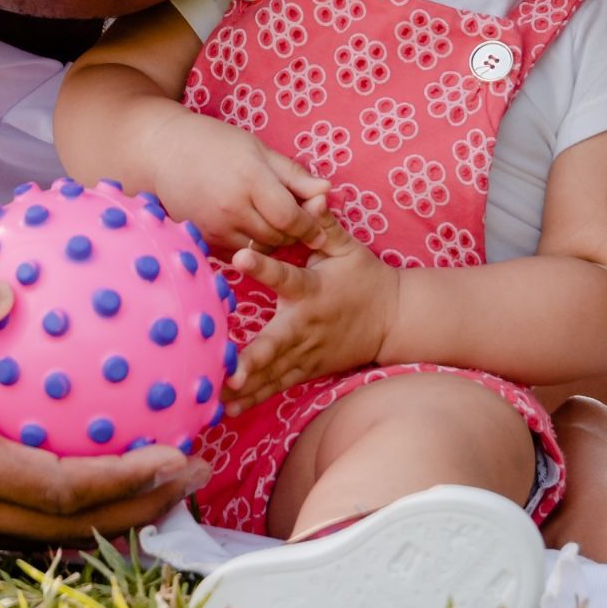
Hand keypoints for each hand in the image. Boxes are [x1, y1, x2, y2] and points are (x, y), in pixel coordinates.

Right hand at [0, 266, 208, 541]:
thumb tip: (2, 285)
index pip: (59, 486)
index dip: (129, 480)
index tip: (184, 455)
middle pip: (66, 528)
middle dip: (140, 510)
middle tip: (196, 475)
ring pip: (36, 536)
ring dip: (102, 518)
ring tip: (156, 484)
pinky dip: (50, 505)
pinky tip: (67, 463)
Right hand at [146, 110, 328, 254]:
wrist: (163, 153)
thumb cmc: (215, 144)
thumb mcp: (258, 150)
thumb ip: (294, 175)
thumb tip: (328, 190)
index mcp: (250, 179)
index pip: (291, 217)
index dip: (311, 225)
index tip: (320, 227)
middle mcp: (232, 207)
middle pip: (279, 236)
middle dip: (294, 232)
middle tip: (298, 220)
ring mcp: (216, 227)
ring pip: (262, 248)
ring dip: (274, 240)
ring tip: (272, 220)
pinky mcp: (204, 239)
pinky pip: (241, 252)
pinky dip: (252, 244)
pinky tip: (250, 224)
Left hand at [225, 213, 399, 411]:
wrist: (392, 320)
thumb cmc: (364, 277)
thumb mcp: (348, 248)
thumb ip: (323, 225)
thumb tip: (313, 197)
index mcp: (313, 291)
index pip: (286, 276)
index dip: (264, 267)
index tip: (240, 257)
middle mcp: (307, 326)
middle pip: (277, 344)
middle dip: (253, 359)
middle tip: (229, 371)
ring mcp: (306, 353)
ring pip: (273, 373)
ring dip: (245, 387)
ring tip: (214, 397)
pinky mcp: (306, 370)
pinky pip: (276, 387)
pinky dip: (252, 399)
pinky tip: (224, 410)